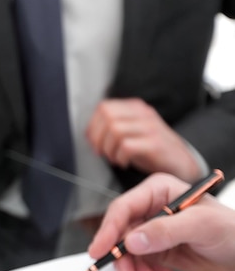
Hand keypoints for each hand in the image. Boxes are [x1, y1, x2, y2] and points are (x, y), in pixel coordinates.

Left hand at [86, 98, 200, 181]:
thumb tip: (88, 133)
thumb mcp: (132, 132)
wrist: (182, 162)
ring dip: (108, 148)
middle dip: (97, 137)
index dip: (93, 125)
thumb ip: (113, 127)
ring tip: (114, 158)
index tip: (92, 141)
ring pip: (115, 130)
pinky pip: (126, 146)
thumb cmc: (152, 149)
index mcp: (136, 108)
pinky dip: (119, 157)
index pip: (104, 107)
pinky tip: (124, 162)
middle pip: (107, 116)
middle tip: (100, 151)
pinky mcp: (155, 144)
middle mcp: (143, 114)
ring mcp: (150, 128)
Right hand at [88, 173, 234, 270]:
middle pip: (120, 232)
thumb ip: (165, 231)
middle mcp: (150, 208)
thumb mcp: (200, 225)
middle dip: (122, 256)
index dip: (108, 229)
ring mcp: (151, 230)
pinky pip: (140, 263)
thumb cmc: (232, 230)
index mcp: (157, 191)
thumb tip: (132, 241)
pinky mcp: (156, 249)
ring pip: (127, 251)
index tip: (99, 250)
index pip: (123, 208)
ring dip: (136, 269)